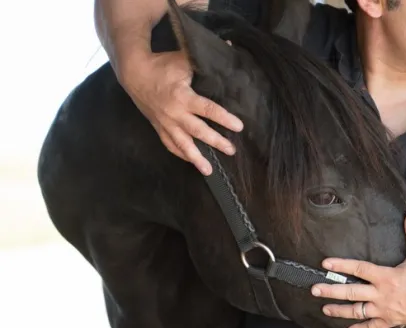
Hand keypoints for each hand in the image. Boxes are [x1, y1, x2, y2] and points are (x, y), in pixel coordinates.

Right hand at [118, 50, 242, 174]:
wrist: (134, 73)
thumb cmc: (162, 65)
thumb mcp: (183, 59)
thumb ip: (204, 59)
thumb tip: (231, 46)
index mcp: (183, 97)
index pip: (208, 110)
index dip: (224, 118)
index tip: (239, 126)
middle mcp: (174, 114)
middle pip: (198, 132)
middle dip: (216, 142)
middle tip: (231, 150)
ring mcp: (165, 123)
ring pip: (182, 144)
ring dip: (196, 158)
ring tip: (209, 171)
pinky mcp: (158, 127)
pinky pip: (170, 145)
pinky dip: (181, 154)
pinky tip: (192, 162)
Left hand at [311, 209, 405, 327]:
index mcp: (386, 277)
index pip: (359, 269)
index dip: (341, 266)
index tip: (325, 264)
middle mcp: (381, 295)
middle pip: (351, 292)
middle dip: (331, 291)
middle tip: (314, 289)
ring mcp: (385, 310)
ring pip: (357, 311)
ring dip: (340, 310)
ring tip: (325, 309)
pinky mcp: (392, 321)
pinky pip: (373, 326)